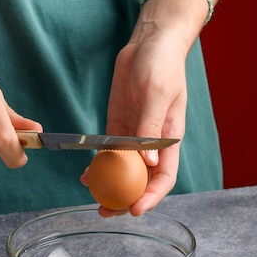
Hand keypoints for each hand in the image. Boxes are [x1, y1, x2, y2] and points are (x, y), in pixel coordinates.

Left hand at [81, 29, 186, 215]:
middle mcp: (153, 143)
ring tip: (92, 198)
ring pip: (123, 171)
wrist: (148, 45)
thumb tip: (147, 160)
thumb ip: (151, 127)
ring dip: (109, 187)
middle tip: (106, 211)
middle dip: (126, 200)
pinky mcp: (118, 128)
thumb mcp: (157, 94)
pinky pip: (108, 154)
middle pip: (142, 180)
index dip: (151, 197)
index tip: (135, 210)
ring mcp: (134, 137)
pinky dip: (98, 166)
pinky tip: (86, 176)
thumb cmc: (161, 65)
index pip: (164, 177)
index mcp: (169, 139)